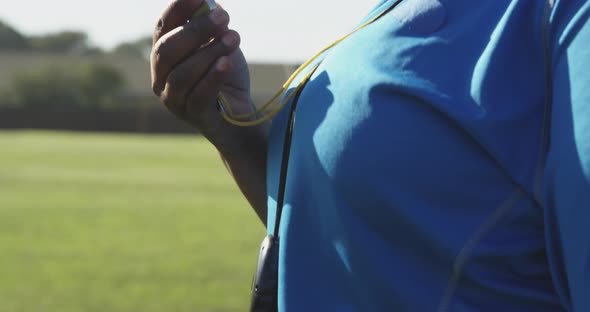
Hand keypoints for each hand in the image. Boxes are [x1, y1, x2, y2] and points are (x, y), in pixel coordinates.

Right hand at [151, 0, 254, 152]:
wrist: (240, 113)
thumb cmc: (225, 75)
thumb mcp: (221, 45)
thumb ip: (214, 28)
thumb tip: (212, 5)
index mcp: (164, 54)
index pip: (162, 28)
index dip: (176, 10)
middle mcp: (161, 77)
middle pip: (166, 51)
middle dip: (195, 30)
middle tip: (224, 17)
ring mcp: (174, 100)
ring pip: (181, 74)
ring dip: (209, 53)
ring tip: (233, 39)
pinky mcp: (193, 116)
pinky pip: (198, 95)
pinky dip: (213, 77)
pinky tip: (226, 63)